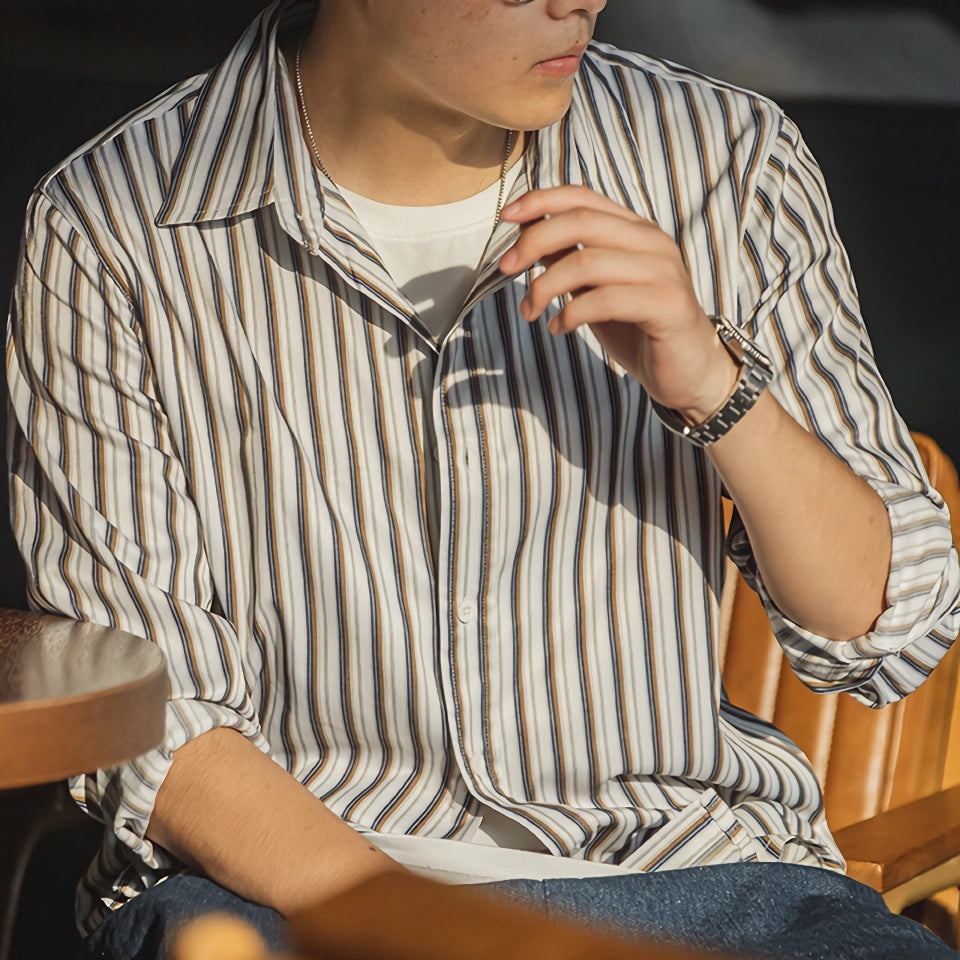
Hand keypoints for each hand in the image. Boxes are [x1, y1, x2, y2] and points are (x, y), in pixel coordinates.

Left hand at [498, 185, 738, 423]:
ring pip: (587, 261)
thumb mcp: (595, 289)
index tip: (506, 218)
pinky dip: (571, 313)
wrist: (690, 372)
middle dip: (533, 242)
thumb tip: (528, 238)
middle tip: (504, 268)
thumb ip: (570, 260)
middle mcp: (652, 242)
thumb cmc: (640, 330)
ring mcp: (663, 271)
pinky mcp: (667, 305)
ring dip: (545, 286)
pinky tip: (558, 327)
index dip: (541, 200)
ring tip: (530, 312)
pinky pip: (606, 299)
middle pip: (581, 222)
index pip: (583, 198)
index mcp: (635, 231)